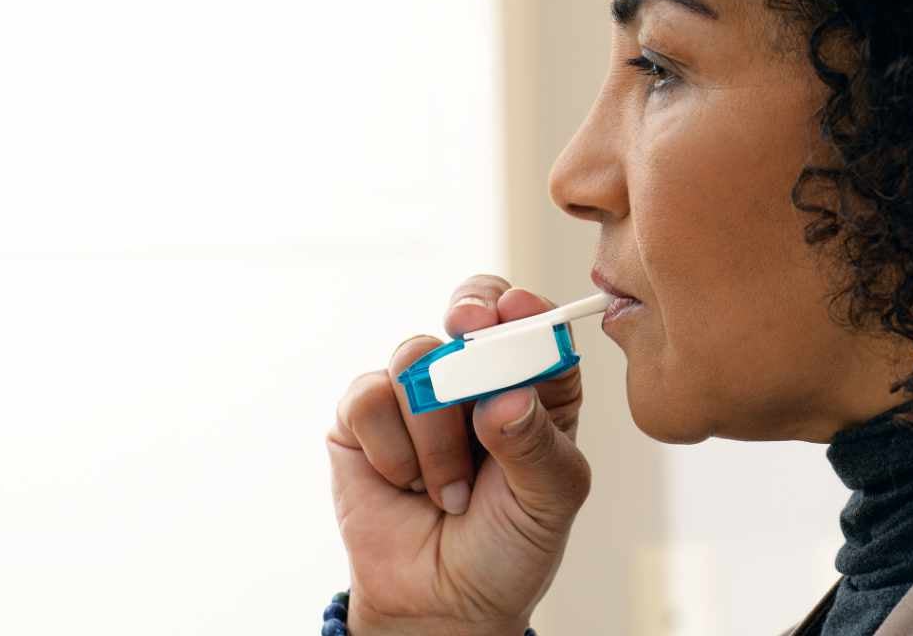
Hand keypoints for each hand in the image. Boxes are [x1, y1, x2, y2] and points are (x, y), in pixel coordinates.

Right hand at [328, 275, 591, 634]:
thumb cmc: (509, 545)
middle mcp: (480, 379)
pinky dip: (391, 447)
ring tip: (451, 490)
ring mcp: (420, 392)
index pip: (536, 324)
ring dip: (435, 431)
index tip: (515, 312)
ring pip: (417, 357)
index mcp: (537, 386)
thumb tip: (507, 398)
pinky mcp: (365, 417)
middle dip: (471, 312)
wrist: (441, 604)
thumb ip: (536, 446)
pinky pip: (369, 396)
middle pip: (473, 308)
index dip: (526, 309)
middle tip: (469, 329)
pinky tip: (406, 484)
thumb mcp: (548, 501)